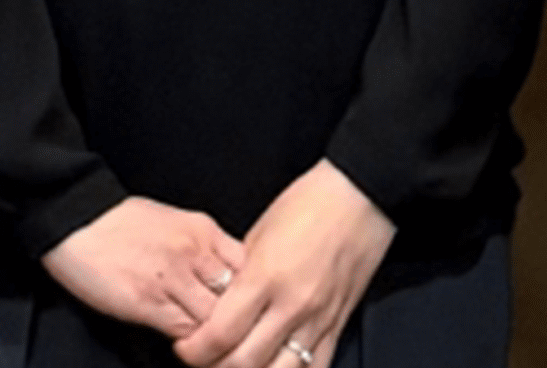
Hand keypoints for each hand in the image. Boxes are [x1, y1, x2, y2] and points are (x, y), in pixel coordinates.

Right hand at [40, 196, 250, 339]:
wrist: (75, 219)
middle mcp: (194, 252)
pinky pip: (186, 331)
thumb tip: (227, 275)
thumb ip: (204, 248)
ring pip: (216, 318)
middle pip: (239, 296)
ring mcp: (173, 278)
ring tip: (215, 346)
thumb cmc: (120, 222)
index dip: (252, 293)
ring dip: (217, 335)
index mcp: (204, 231)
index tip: (250, 308)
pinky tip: (188, 345)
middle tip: (240, 336)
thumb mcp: (175, 222)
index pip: (250, 267)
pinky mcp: (148, 302)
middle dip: (241, 319)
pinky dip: (191, 342)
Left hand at [176, 162, 395, 367]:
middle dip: (214, 367)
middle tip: (204, 358)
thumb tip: (218, 304)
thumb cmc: (309, 204)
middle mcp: (292, 304)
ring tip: (237, 364)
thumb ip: (238, 276)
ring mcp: (318, 318)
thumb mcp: (258, 235)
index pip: (220, 335)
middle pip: (244, 362)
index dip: (194, 350)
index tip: (186, 347)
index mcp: (265, 276)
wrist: (360, 196)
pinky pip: (315, 367)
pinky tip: (276, 366)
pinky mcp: (338, 324)